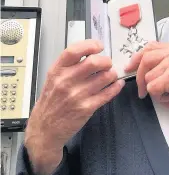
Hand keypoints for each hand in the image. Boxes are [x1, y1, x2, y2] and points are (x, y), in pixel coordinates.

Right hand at [25, 40, 124, 174]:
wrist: (45, 129)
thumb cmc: (51, 102)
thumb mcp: (53, 79)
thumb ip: (69, 65)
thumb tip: (92, 53)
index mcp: (57, 71)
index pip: (74, 51)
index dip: (90, 45)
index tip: (99, 46)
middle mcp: (66, 81)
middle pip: (94, 62)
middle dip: (106, 61)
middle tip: (108, 63)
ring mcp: (77, 95)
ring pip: (105, 77)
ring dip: (112, 74)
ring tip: (111, 75)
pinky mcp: (87, 108)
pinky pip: (108, 93)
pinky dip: (116, 87)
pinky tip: (117, 84)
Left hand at [124, 42, 168, 121]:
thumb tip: (151, 68)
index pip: (151, 46)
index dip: (137, 57)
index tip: (130, 67)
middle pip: (145, 59)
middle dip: (138, 76)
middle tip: (141, 90)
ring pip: (149, 77)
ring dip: (153, 90)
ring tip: (165, 96)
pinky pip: (154, 87)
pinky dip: (158, 97)